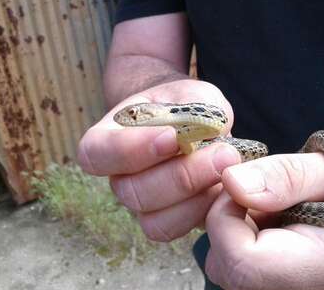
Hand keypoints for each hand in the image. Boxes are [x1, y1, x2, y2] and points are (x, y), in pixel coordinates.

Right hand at [78, 79, 241, 240]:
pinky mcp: (168, 221)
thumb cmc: (184, 105)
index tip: (171, 137)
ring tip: (228, 167)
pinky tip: (224, 186)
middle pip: (131, 192)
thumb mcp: (189, 93)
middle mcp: (119, 176)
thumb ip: (193, 107)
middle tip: (223, 152)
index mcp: (108, 139)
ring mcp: (142, 204)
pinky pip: (178, 229)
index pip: (95, 153)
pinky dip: (205, 210)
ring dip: (196, 196)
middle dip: (181, 175)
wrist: (194, 123)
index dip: (129, 150)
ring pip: (154, 220)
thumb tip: (207, 135)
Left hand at [205, 152, 323, 289]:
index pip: (238, 260)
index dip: (225, 218)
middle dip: (229, 223)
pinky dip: (248, 245)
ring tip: (276, 213)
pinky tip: (275, 229)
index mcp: (315, 268)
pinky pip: (247, 273)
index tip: (242, 188)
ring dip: (239, 233)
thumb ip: (283, 175)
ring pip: (232, 270)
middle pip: (226, 267)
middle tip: (263, 197)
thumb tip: (232, 182)